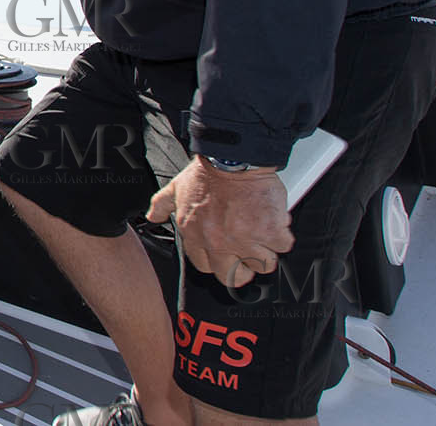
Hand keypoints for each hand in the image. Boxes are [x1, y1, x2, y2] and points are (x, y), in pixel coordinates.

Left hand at [146, 156, 293, 287]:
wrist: (232, 159)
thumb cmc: (206, 173)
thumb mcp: (175, 188)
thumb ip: (162, 205)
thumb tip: (152, 217)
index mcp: (196, 236)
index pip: (207, 267)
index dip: (219, 261)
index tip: (226, 252)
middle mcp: (219, 243)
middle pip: (234, 277)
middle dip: (243, 268)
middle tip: (249, 250)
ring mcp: (245, 241)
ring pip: (262, 265)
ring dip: (266, 250)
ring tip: (263, 232)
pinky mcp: (270, 233)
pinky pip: (283, 246)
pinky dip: (282, 234)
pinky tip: (274, 221)